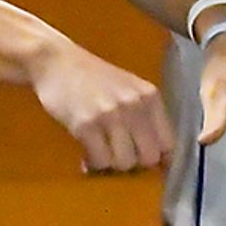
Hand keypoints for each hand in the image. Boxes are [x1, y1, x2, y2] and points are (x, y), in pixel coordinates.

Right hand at [25, 29, 172, 174]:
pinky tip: (87, 152)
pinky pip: (100, 161)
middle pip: (149, 158)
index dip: (158, 159)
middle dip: (134, 163)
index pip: (169, 144)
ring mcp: (110, 115)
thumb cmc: (92, 77)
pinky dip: (94, 162)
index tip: (144, 161)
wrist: (56, 61)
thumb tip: (159, 160)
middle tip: (118, 155)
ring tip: (101, 152)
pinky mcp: (85, 125)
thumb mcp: (128, 89)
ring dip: (112, 163)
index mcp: (149, 96)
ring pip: (125, 163)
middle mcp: (134, 105)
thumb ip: (145, 117)